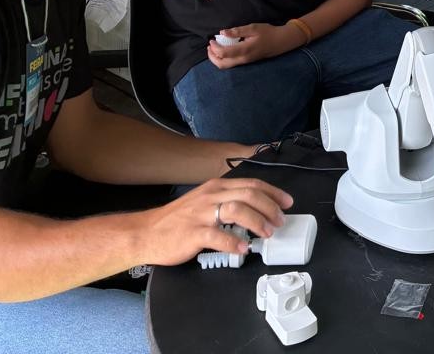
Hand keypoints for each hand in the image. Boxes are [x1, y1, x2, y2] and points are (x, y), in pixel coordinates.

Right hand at [137, 177, 293, 266]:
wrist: (146, 232)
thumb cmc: (177, 220)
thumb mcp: (204, 201)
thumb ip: (227, 201)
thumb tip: (256, 210)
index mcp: (216, 187)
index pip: (251, 184)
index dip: (273, 192)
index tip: (287, 203)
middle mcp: (211, 196)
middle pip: (249, 194)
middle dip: (270, 207)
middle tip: (279, 221)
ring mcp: (201, 214)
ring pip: (237, 209)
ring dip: (257, 221)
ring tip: (267, 233)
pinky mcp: (193, 233)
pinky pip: (218, 235)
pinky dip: (234, 242)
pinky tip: (243, 249)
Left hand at [208, 22, 301, 68]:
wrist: (281, 41)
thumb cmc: (268, 32)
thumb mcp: (253, 28)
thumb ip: (237, 31)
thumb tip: (222, 32)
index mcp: (244, 50)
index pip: (223, 53)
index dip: (214, 48)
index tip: (212, 39)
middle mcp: (243, 59)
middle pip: (222, 64)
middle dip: (212, 56)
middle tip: (209, 46)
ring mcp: (245, 62)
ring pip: (226, 66)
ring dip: (217, 58)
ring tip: (214, 48)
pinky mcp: (246, 61)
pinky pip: (231, 64)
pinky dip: (223, 58)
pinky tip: (224, 50)